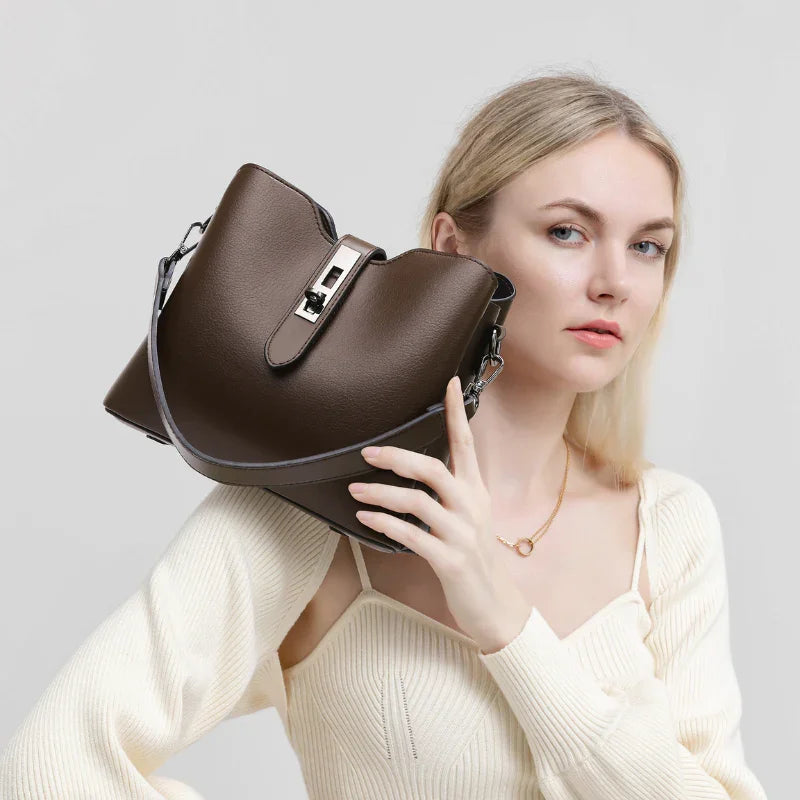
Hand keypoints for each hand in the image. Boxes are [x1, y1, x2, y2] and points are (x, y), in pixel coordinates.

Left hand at [348, 375, 530, 654]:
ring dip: (381, 494)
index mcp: (475, 490)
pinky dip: (385, 524)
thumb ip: (449, 490)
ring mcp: (462, 534)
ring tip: (355, 491)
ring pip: (418, 502)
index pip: (467, 444)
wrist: (493, 604)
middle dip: (397, 457)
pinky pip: (411, 536)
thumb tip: (414, 466)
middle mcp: (471, 506)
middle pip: (433, 469)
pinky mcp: (451, 560)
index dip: (456, 413)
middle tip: (367, 453)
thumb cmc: (472, 554)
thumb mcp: (468, 515)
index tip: (449, 383)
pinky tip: (365, 520)